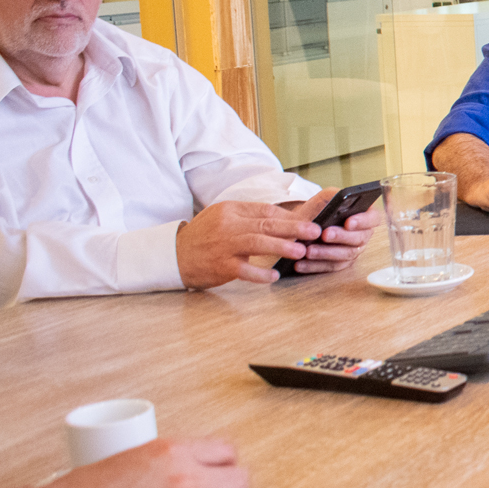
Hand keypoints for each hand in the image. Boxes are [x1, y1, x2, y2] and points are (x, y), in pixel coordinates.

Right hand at [177, 199, 327, 287]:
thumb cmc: (206, 236)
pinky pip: (243, 270)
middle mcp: (227, 225)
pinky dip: (259, 274)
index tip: (309, 221)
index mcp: (231, 210)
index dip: (289, 216)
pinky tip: (274, 277)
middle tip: (315, 232)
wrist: (173, 255)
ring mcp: (223, 245)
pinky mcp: (219, 266)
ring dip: (281, 247)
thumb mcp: (224, 218)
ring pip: (256, 243)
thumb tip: (285, 219)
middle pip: (265, 224)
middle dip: (293, 228)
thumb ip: (251, 217)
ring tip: (301, 251)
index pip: (265, 210)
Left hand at [279, 188, 378, 275]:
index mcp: (365, 215)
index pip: (373, 218)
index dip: (363, 221)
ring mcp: (353, 251)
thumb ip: (335, 195)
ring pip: (345, 255)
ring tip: (308, 250)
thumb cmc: (319, 209)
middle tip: (325, 234)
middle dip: (341, 237)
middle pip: (359, 239)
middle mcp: (363, 235)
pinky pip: (330, 267)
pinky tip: (301, 263)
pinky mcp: (340, 264)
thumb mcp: (326, 197)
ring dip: (326, 253)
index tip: (348, 222)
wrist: (304, 225)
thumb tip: (342, 199)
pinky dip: (315, 266)